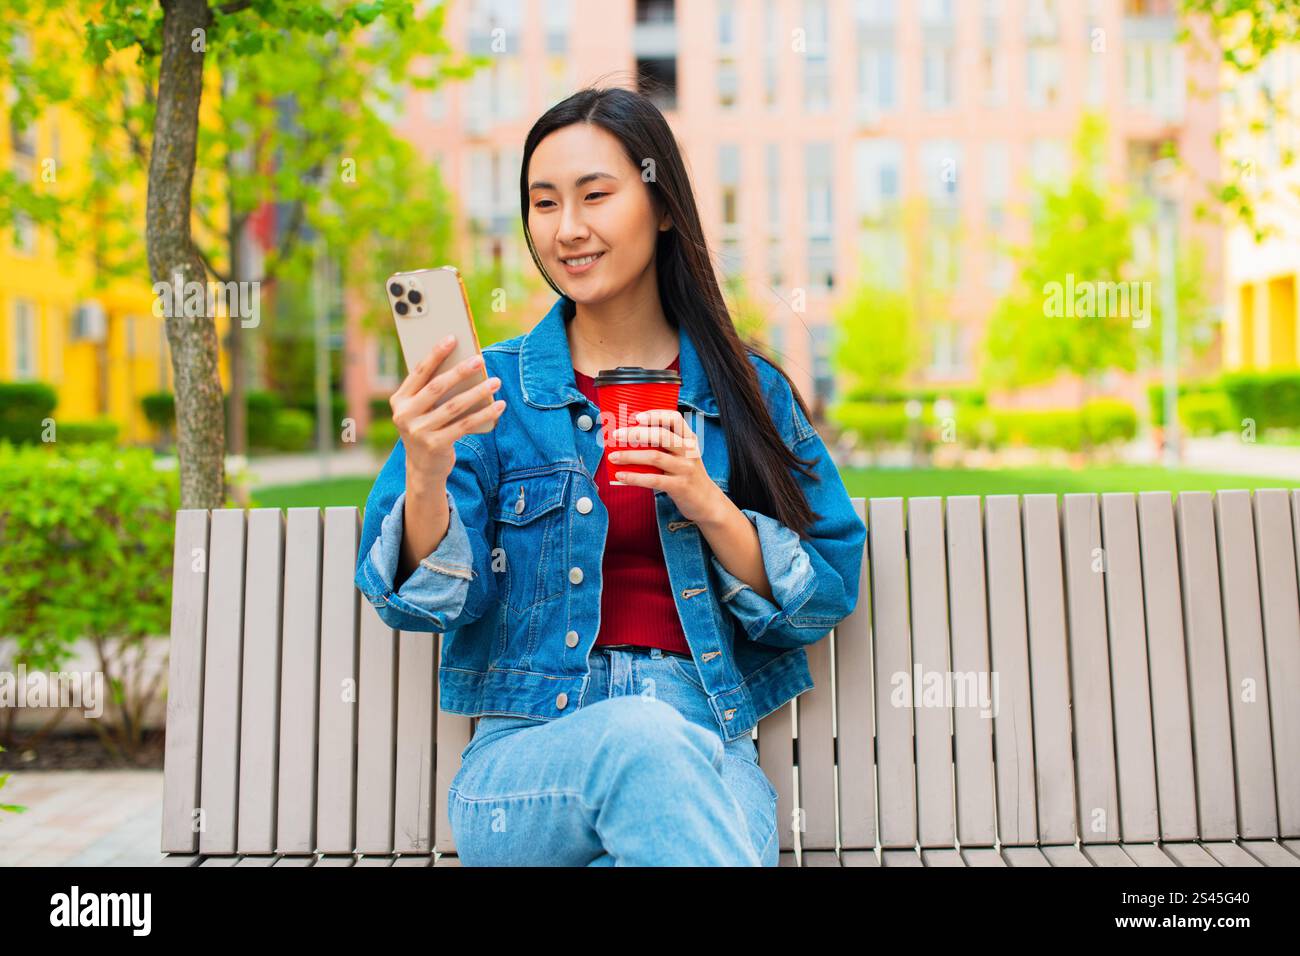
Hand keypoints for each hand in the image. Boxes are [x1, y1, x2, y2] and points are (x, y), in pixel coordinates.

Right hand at [390, 334, 505, 490]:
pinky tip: (499, 405)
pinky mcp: (435, 445)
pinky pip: (465, 425)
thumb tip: (464, 365)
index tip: (452, 338)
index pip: (419, 372)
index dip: (435, 354)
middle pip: (437, 387)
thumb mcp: (422, 410)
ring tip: (495, 381)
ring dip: (478, 391)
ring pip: (454, 406)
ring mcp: (418, 432)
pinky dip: (485, 414)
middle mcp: (404, 415)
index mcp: (399, 400)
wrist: (423, 468)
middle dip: (460, 371)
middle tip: (480, 359)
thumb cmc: (427, 429)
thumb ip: (433, 391)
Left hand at [605, 409, 727, 524]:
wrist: (707, 502)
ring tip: (613, 456)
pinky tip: (620, 476)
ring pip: (655, 456)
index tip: (636, 416)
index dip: (655, 415)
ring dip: (630, 455)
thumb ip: (665, 446)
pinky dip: (634, 477)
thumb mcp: (683, 455)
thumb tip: (630, 438)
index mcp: (689, 439)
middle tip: (616, 435)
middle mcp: (689, 451)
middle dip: (636, 434)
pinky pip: (653, 479)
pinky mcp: (679, 486)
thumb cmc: (687, 475)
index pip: (675, 418)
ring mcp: (685, 469)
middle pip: (661, 436)